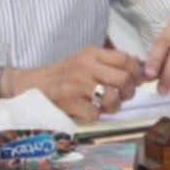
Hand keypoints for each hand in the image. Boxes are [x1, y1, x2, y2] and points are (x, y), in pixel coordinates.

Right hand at [1, 47, 141, 122]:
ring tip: (106, 106)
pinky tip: (87, 111)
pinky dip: (94, 116)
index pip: (125, 59)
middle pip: (124, 79)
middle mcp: (86, 66)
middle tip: (123, 97)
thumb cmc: (62, 75)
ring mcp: (78, 84)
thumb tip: (138, 64)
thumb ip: (109, 62)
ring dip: (114, 106)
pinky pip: (95, 114)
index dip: (137, 72)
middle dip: (128, 92)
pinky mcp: (70, 102)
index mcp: (91, 54)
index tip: (137, 81)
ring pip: (113, 98)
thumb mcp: (85, 60)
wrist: (30, 85)